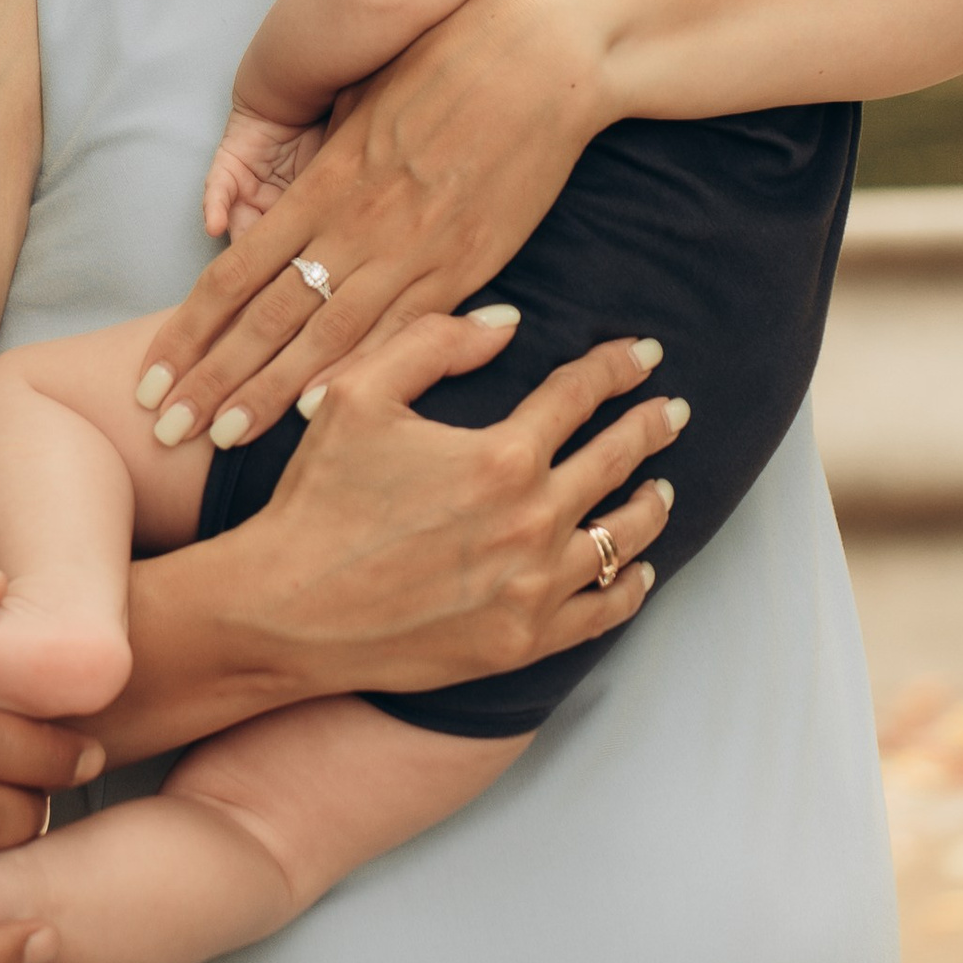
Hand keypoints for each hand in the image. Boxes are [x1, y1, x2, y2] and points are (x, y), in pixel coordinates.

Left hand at [139, 0, 605, 454]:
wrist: (540, 52)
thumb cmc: (446, 61)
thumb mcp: (363, 107)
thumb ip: (326, 167)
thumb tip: (290, 210)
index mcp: (321, 183)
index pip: (234, 274)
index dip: (188, 330)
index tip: (152, 374)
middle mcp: (355, 223)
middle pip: (265, 319)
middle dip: (211, 380)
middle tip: (165, 428)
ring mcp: (412, 248)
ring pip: (325, 339)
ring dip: (269, 395)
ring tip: (220, 442)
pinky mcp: (468, 263)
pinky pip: (403, 332)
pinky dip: (361, 374)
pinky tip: (326, 414)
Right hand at [218, 313, 677, 695]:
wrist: (290, 609)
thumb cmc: (319, 498)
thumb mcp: (358, 394)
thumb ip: (434, 343)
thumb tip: (506, 322)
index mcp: (501, 455)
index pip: (579, 396)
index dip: (615, 367)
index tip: (642, 354)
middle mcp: (532, 522)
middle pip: (616, 461)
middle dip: (651, 426)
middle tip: (672, 410)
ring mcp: (533, 588)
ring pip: (620, 537)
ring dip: (650, 504)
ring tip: (662, 486)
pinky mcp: (522, 640)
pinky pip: (601, 611)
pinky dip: (628, 584)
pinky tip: (636, 566)